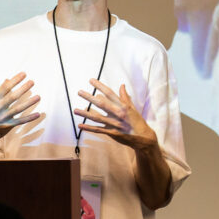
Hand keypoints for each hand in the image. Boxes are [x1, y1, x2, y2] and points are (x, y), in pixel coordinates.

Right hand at [0, 72, 40, 157]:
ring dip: (29, 103)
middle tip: (32, 82)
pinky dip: (29, 118)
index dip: (15, 80)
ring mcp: (3, 117)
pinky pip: (20, 121)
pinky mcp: (7, 126)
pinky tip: (38, 114)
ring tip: (39, 97)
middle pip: (13, 96)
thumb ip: (0, 92)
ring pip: (18, 108)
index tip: (23, 74)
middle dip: (23, 88)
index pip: (5, 87)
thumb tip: (8, 80)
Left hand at [76, 78, 172, 209]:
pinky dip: (89, 128)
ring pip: (97, 117)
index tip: (91, 81)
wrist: (143, 138)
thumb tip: (122, 85)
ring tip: (75, 110)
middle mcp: (118, 114)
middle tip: (79, 92)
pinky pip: (98, 130)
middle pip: (101, 104)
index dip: (100, 86)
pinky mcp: (112, 133)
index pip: (110, 93)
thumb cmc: (138, 122)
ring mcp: (114, 124)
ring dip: (85, 113)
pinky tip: (80, 125)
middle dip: (89, 97)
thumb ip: (125, 97)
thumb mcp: (133, 108)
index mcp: (123, 106)